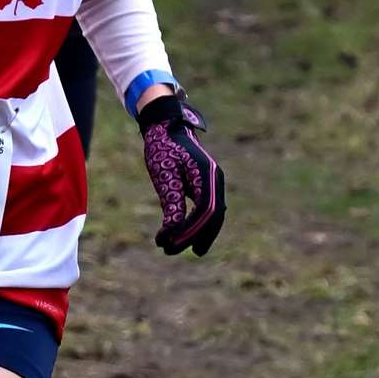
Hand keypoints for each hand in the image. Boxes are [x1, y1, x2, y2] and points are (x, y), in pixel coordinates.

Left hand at [137, 94, 225, 256]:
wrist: (167, 126)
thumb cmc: (164, 147)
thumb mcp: (164, 175)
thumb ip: (171, 203)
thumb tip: (171, 233)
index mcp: (207, 175)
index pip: (206, 210)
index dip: (190, 230)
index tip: (170, 243)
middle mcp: (215, 180)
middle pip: (213, 216)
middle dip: (195, 236)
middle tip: (172, 250)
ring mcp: (212, 183)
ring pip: (212, 215)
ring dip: (198, 233)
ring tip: (178, 249)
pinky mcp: (204, 186)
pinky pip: (206, 210)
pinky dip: (197, 224)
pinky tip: (186, 236)